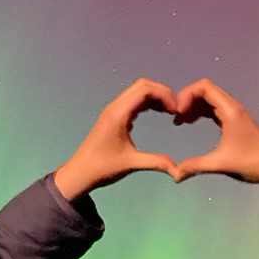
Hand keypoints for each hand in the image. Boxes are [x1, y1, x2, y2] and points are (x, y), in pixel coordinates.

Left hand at [54, 78, 178, 201]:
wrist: (80, 173)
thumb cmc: (103, 168)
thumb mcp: (131, 164)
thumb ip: (156, 162)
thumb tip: (178, 169)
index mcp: (118, 114)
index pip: (144, 89)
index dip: (164, 95)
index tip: (176, 110)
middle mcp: (115, 107)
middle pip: (142, 86)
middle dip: (162, 93)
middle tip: (177, 109)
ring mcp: (114, 110)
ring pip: (138, 91)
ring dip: (156, 97)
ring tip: (171, 111)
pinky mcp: (114, 116)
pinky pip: (134, 101)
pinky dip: (148, 102)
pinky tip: (159, 113)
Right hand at [172, 78, 258, 202]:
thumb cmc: (252, 163)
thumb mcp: (221, 164)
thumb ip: (196, 166)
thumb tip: (175, 174)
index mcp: (230, 111)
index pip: (204, 87)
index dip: (187, 94)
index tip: (177, 112)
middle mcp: (233, 107)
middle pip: (205, 89)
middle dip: (187, 99)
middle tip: (176, 117)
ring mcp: (235, 112)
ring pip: (209, 98)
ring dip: (193, 105)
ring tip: (180, 121)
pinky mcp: (235, 119)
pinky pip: (214, 107)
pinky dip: (201, 111)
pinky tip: (191, 123)